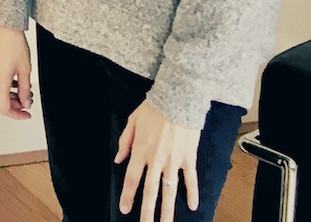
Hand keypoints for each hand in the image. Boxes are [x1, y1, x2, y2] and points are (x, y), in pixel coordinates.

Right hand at [0, 25, 33, 118]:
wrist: (6, 29)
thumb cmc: (14, 45)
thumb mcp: (25, 71)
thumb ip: (25, 90)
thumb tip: (26, 102)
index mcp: (0, 82)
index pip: (4, 109)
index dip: (17, 115)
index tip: (26, 114)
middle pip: (1, 102)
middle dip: (16, 105)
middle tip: (28, 102)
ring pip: (0, 93)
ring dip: (12, 96)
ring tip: (25, 90)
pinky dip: (8, 87)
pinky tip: (17, 81)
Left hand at [114, 101, 200, 221]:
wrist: (177, 100)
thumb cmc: (153, 109)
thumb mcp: (132, 121)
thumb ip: (124, 142)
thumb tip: (118, 159)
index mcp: (140, 151)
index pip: (131, 179)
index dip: (127, 195)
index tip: (124, 208)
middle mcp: (156, 160)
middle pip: (150, 191)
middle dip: (147, 211)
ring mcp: (174, 161)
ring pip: (169, 190)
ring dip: (167, 209)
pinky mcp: (189, 158)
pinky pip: (191, 179)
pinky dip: (192, 193)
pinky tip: (193, 206)